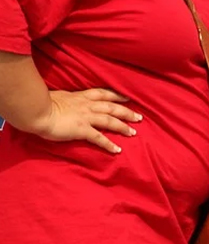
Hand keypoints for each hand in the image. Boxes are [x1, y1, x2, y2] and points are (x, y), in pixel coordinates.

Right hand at [27, 89, 141, 153]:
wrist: (35, 110)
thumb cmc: (41, 103)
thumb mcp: (58, 96)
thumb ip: (67, 99)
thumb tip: (68, 101)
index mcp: (80, 96)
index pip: (103, 93)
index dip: (116, 96)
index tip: (127, 98)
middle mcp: (86, 105)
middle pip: (112, 107)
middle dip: (127, 112)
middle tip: (139, 117)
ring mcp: (85, 117)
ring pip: (110, 120)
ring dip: (123, 126)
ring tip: (133, 132)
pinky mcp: (81, 129)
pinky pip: (99, 138)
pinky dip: (109, 144)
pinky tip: (117, 150)